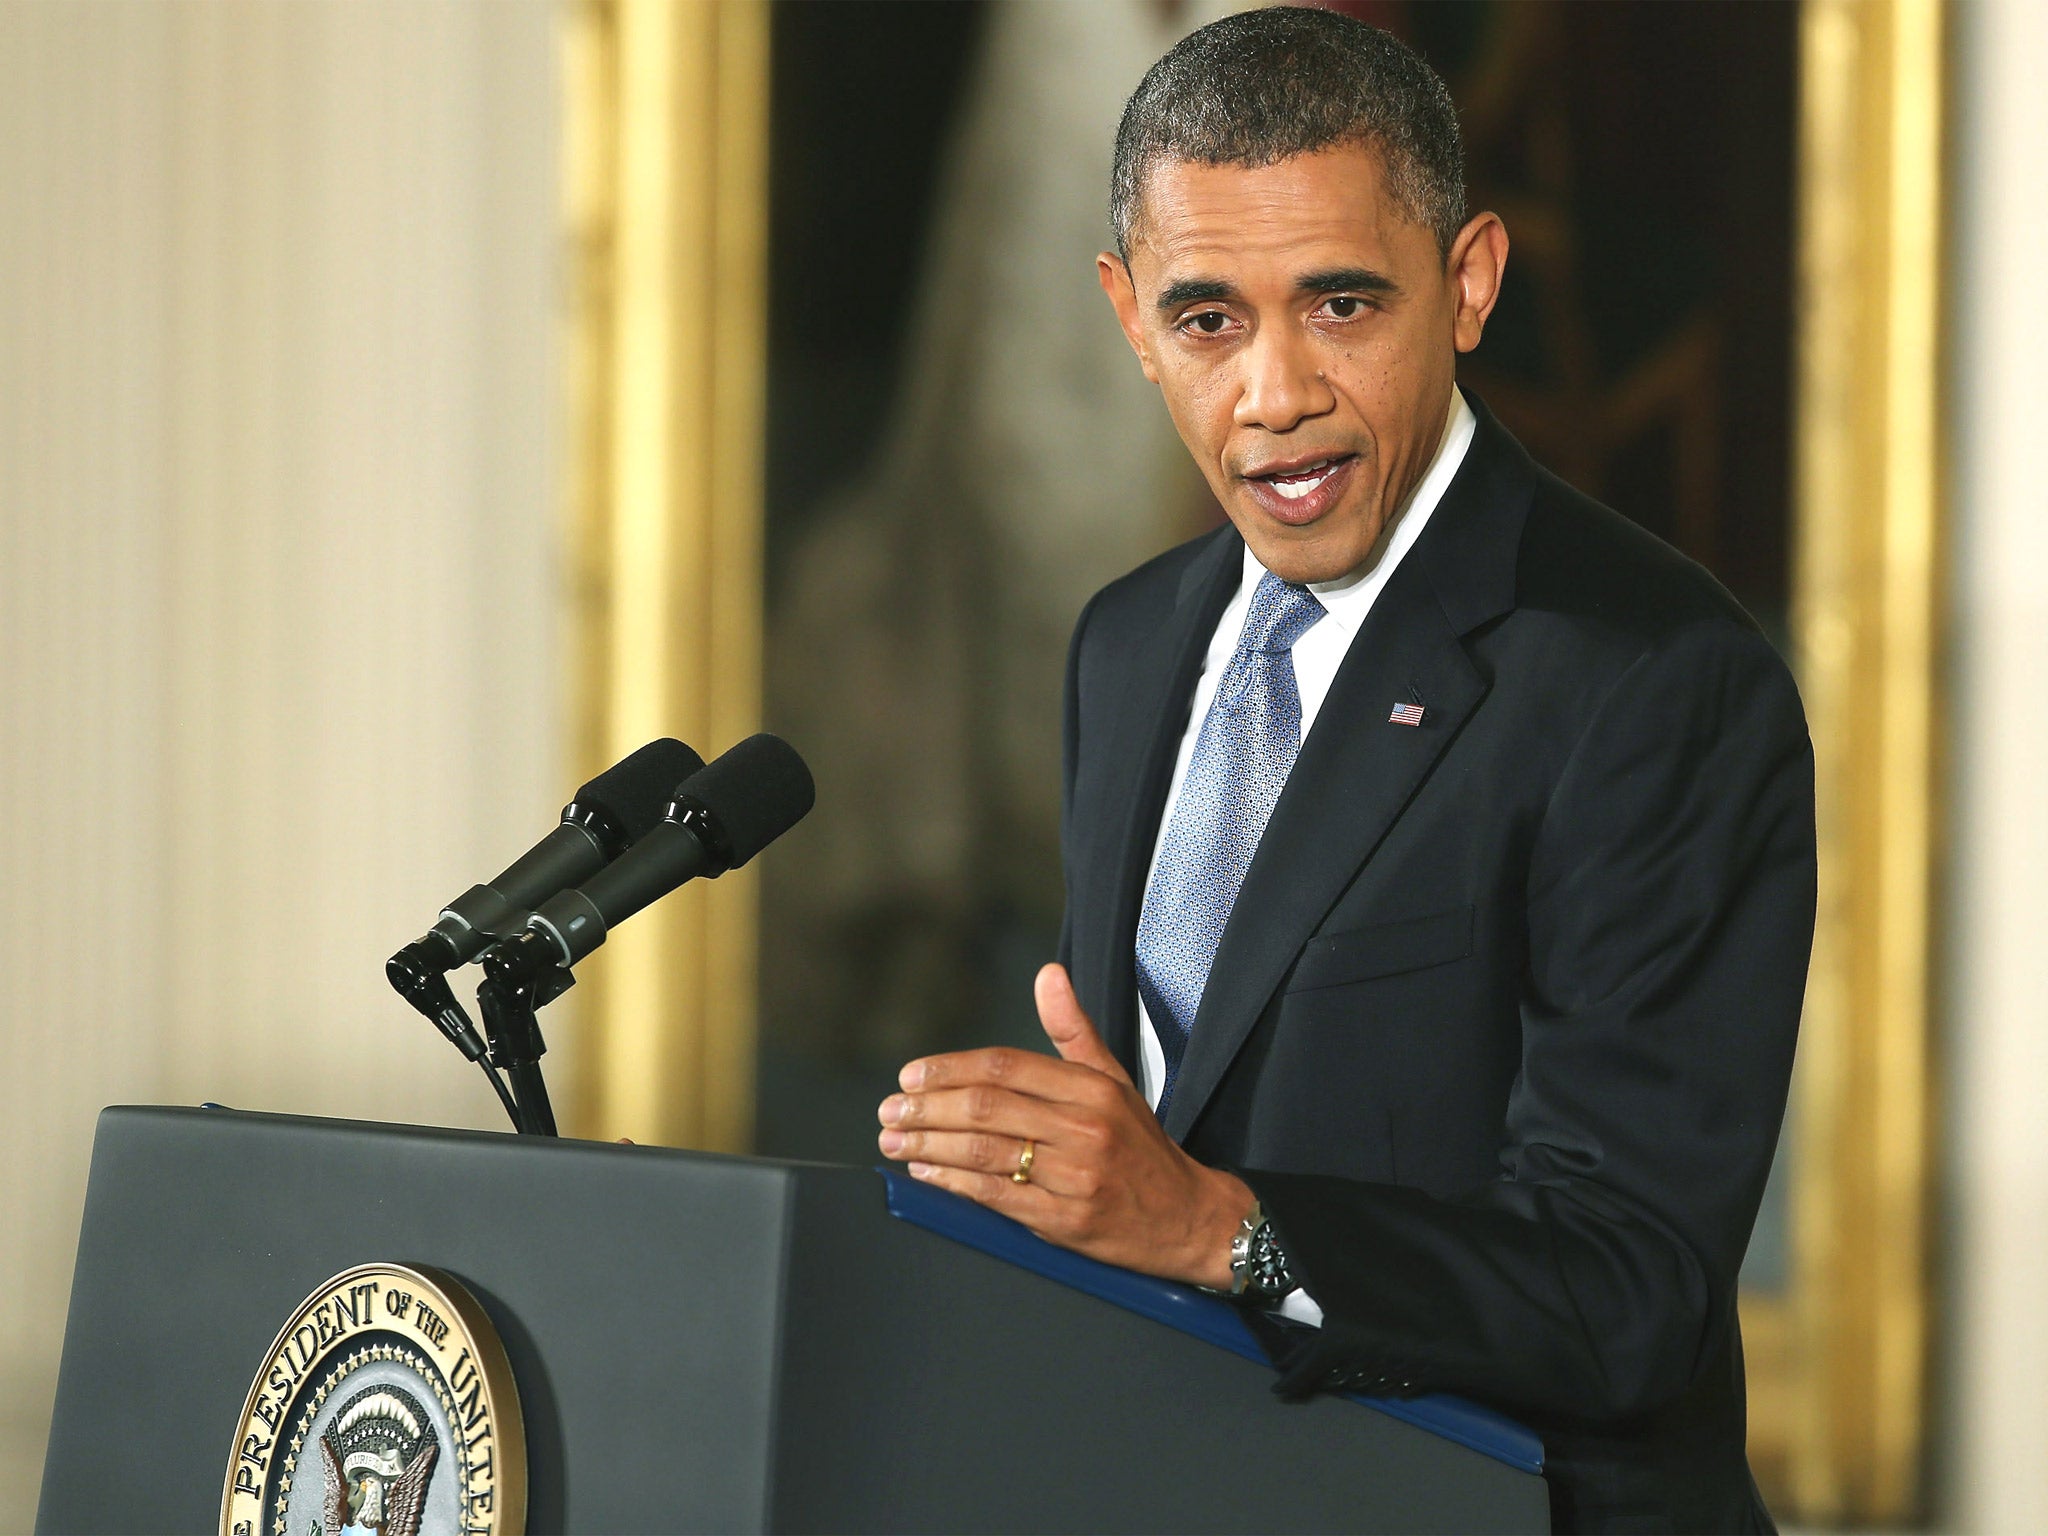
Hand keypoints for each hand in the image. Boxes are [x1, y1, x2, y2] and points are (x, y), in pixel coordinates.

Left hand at [878, 963, 1252, 1287]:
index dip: (949, 1069)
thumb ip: (1073, 1030)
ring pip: (983, 1151)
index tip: (910, 1076)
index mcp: (1091, 1088)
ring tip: (894, 1140)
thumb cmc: (1141, 1148)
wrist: (1189, 1219)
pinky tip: (926, 1173)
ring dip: (927, 1144)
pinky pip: (996, 1196)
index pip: (1004, 1066)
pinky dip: (952, 1183)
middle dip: (926, 1108)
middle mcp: (1084, 1127)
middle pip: (985, 1107)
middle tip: (890, 1109)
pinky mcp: (1067, 1220)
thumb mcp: (1114, 1081)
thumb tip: (1048, 975)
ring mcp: (1075, 1175)